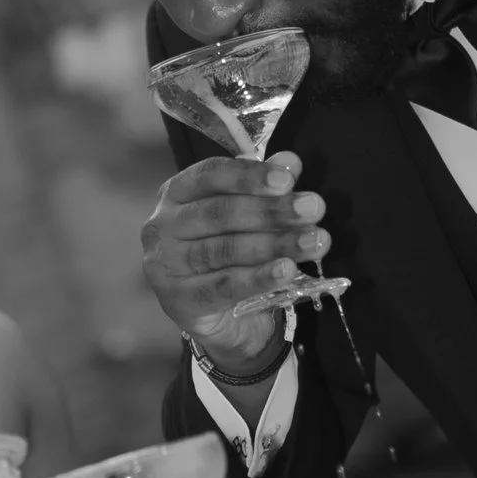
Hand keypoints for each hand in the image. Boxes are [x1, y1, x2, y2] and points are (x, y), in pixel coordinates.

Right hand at [140, 152, 328, 370]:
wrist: (214, 315)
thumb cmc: (227, 254)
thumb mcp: (245, 217)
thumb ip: (265, 189)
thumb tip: (290, 161)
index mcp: (177, 192)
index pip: (210, 175)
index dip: (249, 175)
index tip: (288, 180)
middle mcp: (162, 224)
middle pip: (220, 213)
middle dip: (272, 211)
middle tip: (314, 209)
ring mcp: (165, 264)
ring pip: (224, 249)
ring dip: (274, 244)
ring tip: (313, 242)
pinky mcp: (178, 299)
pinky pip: (224, 286)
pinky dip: (258, 278)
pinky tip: (287, 271)